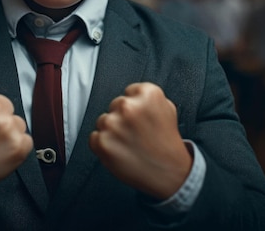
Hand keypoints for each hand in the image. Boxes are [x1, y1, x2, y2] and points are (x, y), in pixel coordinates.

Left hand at [89, 82, 192, 199]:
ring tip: (131, 143)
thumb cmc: (167, 143)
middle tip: (137, 133)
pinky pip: (94, 137)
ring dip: (112, 131)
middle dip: (123, 118)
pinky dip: (104, 145)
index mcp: (147, 94)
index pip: (130, 91)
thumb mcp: (168, 109)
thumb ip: (148, 99)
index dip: (136, 106)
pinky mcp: (102, 142)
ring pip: (103, 121)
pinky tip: (121, 151)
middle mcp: (128, 106)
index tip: (141, 118)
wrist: (169, 173)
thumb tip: (133, 95)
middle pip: (115, 105)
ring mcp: (113, 124)